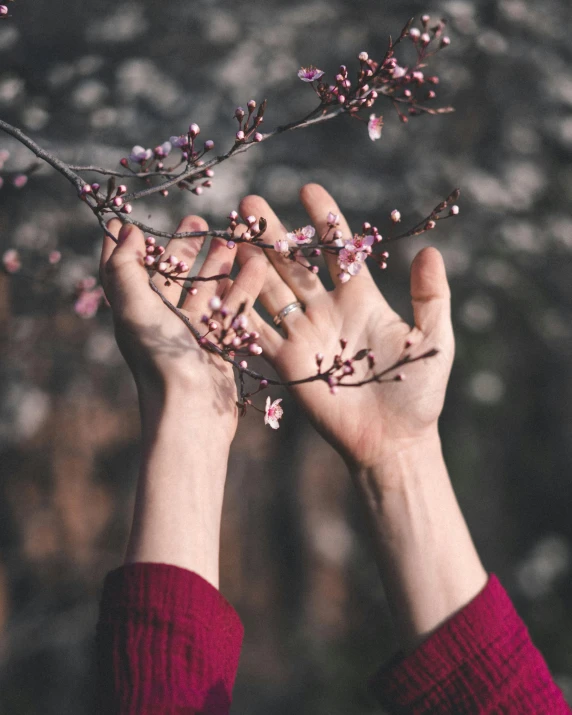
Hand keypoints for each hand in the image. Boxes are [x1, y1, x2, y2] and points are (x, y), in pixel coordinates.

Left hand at [100, 216, 265, 432]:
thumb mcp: (133, 306)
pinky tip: (257, 266)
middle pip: (171, 276)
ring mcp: (192, 334)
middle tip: (199, 221)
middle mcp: (161, 322)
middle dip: (184, 248)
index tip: (129, 220)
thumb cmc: (159, 356)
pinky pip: (231, 311)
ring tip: (234, 237)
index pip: (124, 271)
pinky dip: (244, 288)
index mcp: (134, 311)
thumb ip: (125, 267)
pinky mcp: (218, 346)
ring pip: (206, 290)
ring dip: (218, 264)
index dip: (124, 246)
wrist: (192, 408)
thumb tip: (122, 230)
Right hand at [236, 184, 454, 469]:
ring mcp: (303, 335)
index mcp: (360, 298)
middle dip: (272, 234)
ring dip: (251, 264)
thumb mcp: (433, 339)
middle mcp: (326, 311)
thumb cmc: (417, 392)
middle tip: (249, 204)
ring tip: (232, 235)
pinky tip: (222, 287)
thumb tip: (430, 251)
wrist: (391, 439)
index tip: (307, 189)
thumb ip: (431, 297)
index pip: (337, 250)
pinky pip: (259, 333)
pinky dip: (241, 312)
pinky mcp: (286, 363)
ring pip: (271, 291)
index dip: (323, 220)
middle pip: (293, 264)